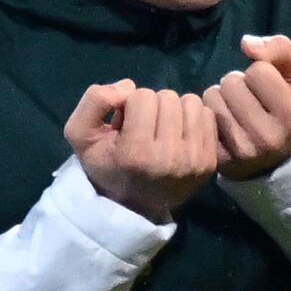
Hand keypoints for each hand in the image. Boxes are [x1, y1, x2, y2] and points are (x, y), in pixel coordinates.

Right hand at [62, 81, 218, 218]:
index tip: (126, 126)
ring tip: (162, 130)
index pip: (142, 96)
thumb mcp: (81, 134)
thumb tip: (129, 86)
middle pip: (168, 97)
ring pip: (191, 102)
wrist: (133, 205)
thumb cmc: (108, 164)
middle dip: (153, 107)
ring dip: (175, 110)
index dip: (131, 105)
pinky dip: (192, 120)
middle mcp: (168, 158)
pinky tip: (179, 136)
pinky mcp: (210, 162)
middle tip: (144, 128)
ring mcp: (194, 161)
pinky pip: (208, 115)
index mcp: (135, 153)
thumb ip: (95, 101)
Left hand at [201, 34, 290, 181]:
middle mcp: (269, 137)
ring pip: (212, 96)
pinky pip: (200, 116)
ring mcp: (243, 151)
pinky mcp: (220, 159)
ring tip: (237, 108)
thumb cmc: (288, 103)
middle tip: (250, 97)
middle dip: (238, 83)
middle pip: (231, 83)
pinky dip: (209, 112)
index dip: (261, 71)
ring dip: (221, 95)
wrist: (277, 153)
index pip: (259, 71)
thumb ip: (281, 48)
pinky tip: (224, 122)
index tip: (268, 87)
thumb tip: (245, 43)